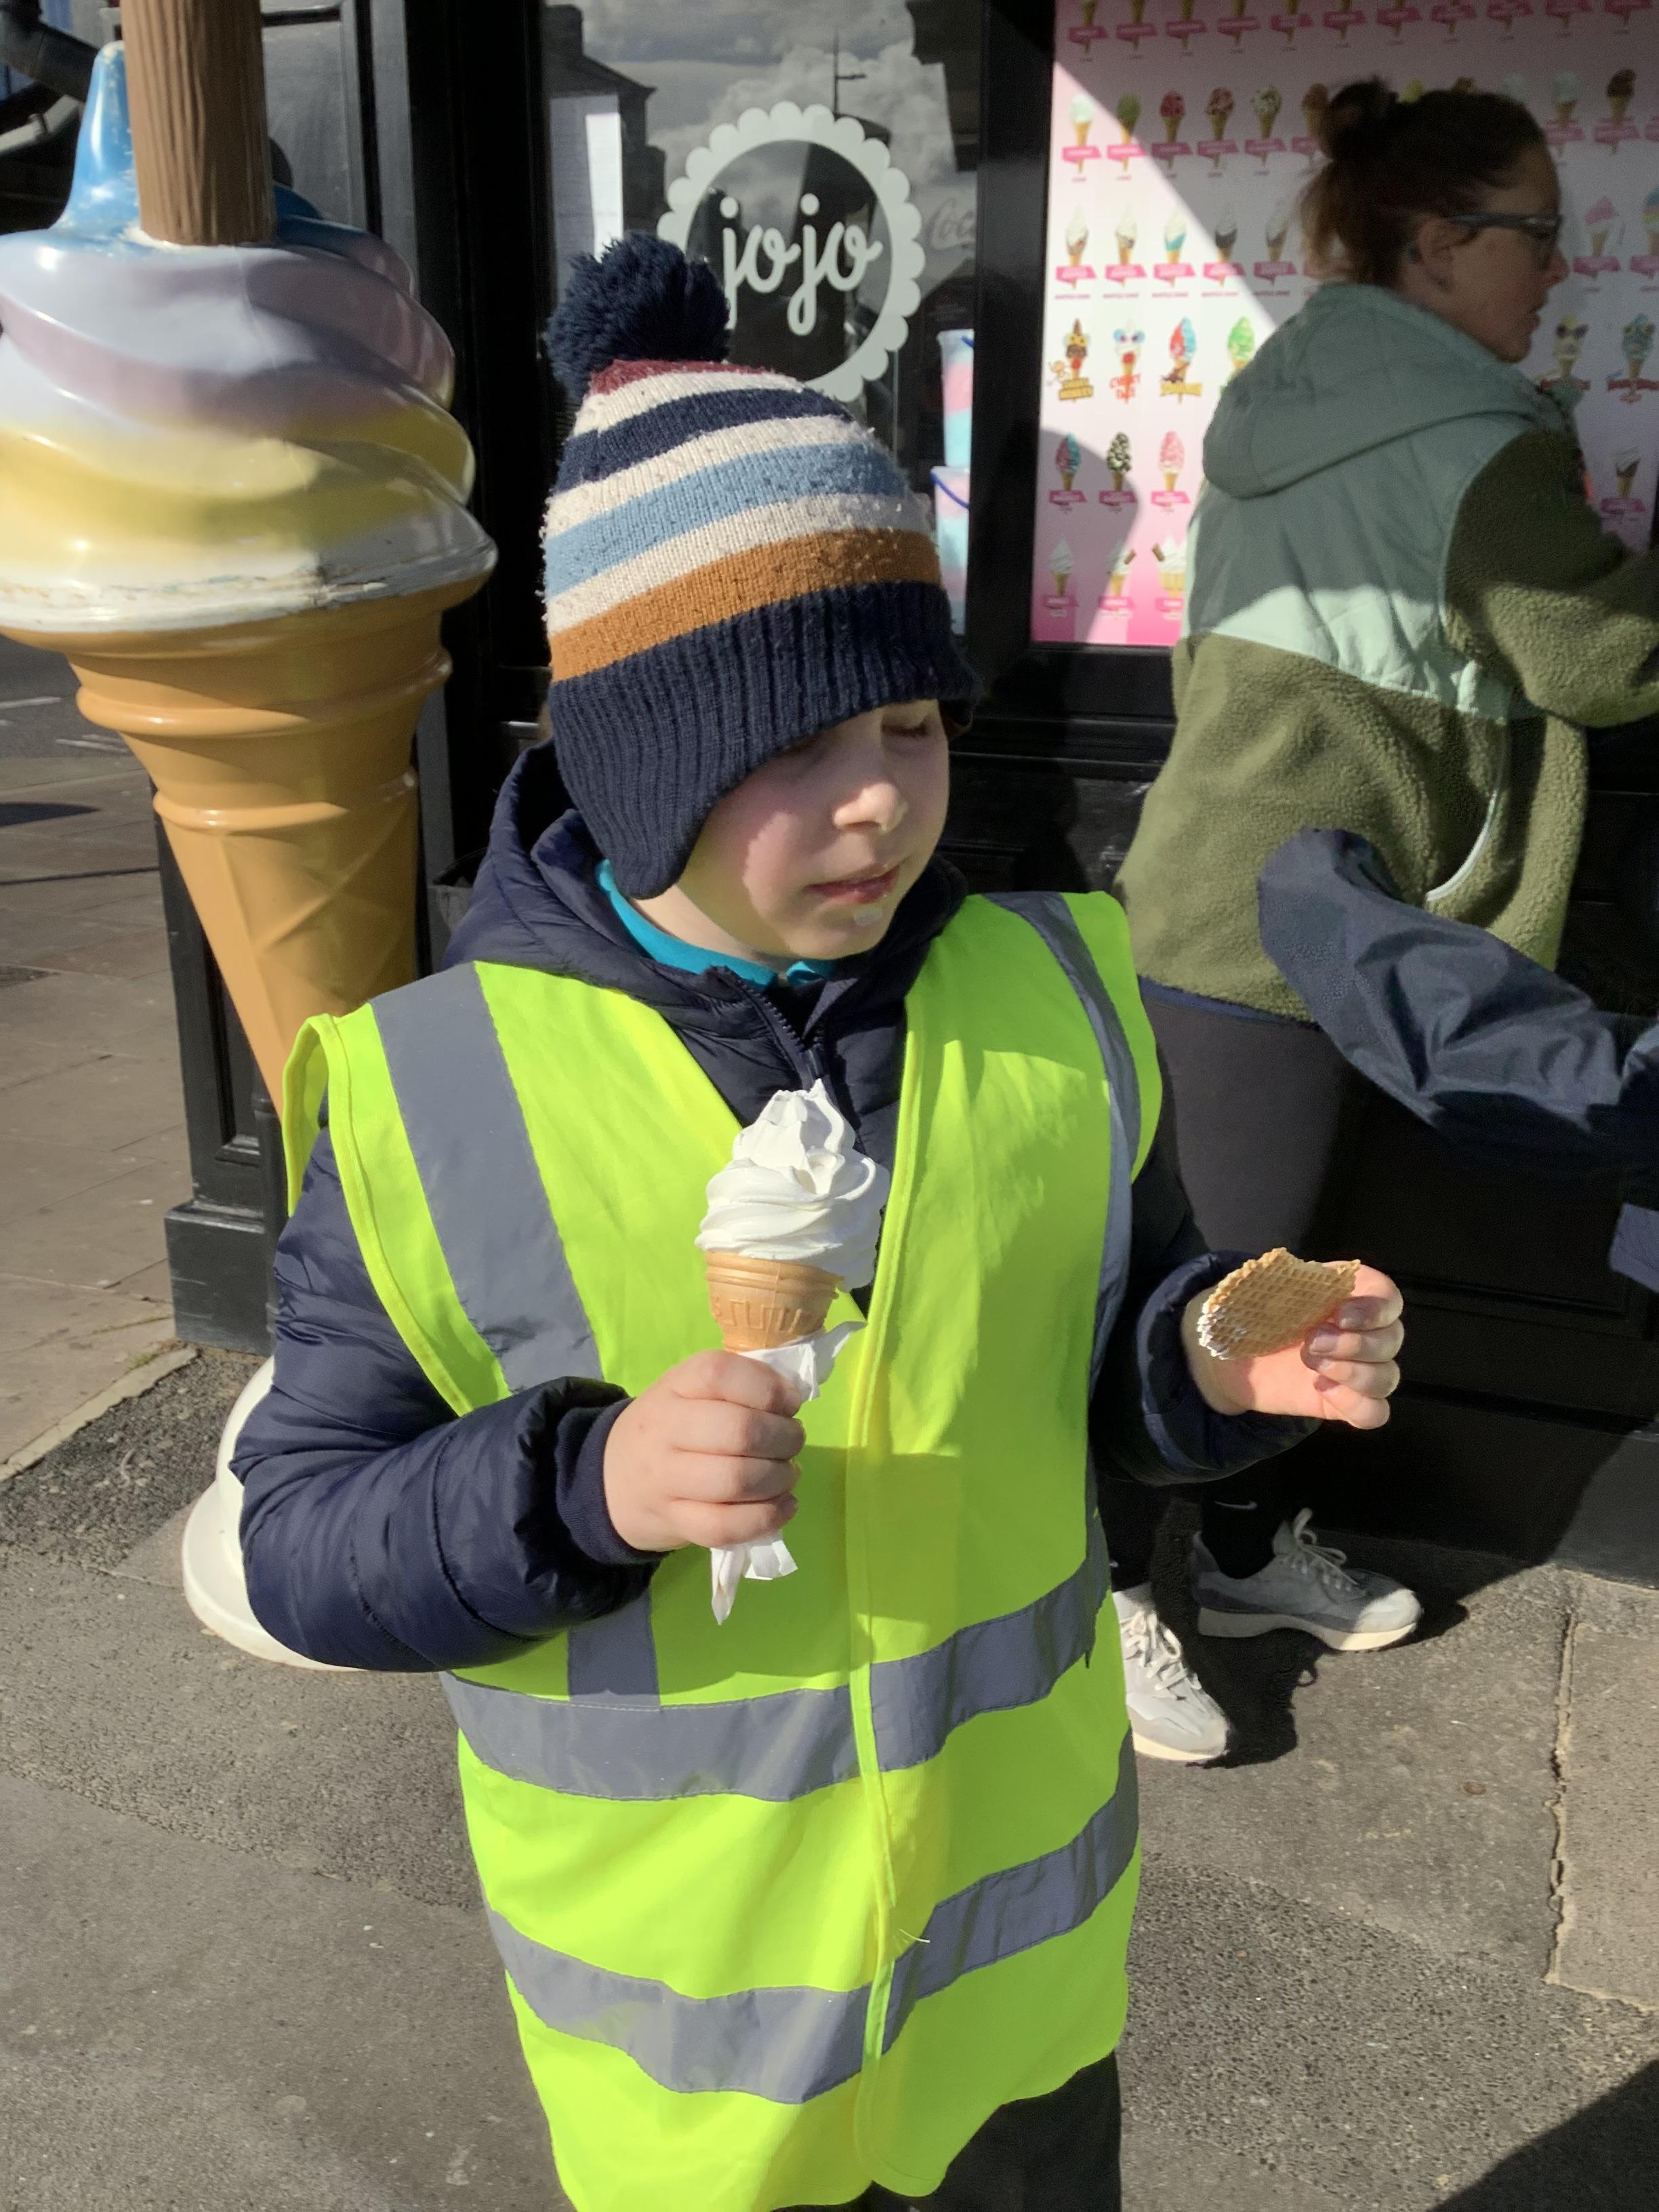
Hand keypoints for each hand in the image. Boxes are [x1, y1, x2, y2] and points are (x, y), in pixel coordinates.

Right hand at [604, 1350, 806, 1553]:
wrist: (612, 1478)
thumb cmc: (672, 1426)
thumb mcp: (692, 1391)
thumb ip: (741, 1385)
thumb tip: (794, 1395)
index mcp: (676, 1386)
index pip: (720, 1374)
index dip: (768, 1387)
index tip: (790, 1403)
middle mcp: (666, 1429)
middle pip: (739, 1432)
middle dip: (785, 1438)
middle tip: (793, 1442)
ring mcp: (667, 1480)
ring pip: (736, 1481)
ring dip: (779, 1478)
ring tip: (787, 1473)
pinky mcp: (675, 1522)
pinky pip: (726, 1527)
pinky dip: (767, 1517)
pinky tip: (784, 1506)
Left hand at [1182, 1264, 1403, 1431]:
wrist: (1229, 1355)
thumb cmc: (1251, 1312)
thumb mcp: (1261, 1287)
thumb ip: (1282, 1278)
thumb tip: (1289, 1272)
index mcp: (1350, 1294)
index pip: (1389, 1299)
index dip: (1374, 1309)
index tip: (1341, 1316)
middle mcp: (1364, 1332)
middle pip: (1392, 1340)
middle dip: (1355, 1344)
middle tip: (1311, 1342)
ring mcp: (1358, 1370)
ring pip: (1388, 1377)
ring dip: (1354, 1374)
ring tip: (1312, 1364)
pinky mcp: (1345, 1403)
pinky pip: (1375, 1413)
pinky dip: (1357, 1406)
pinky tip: (1322, 1391)